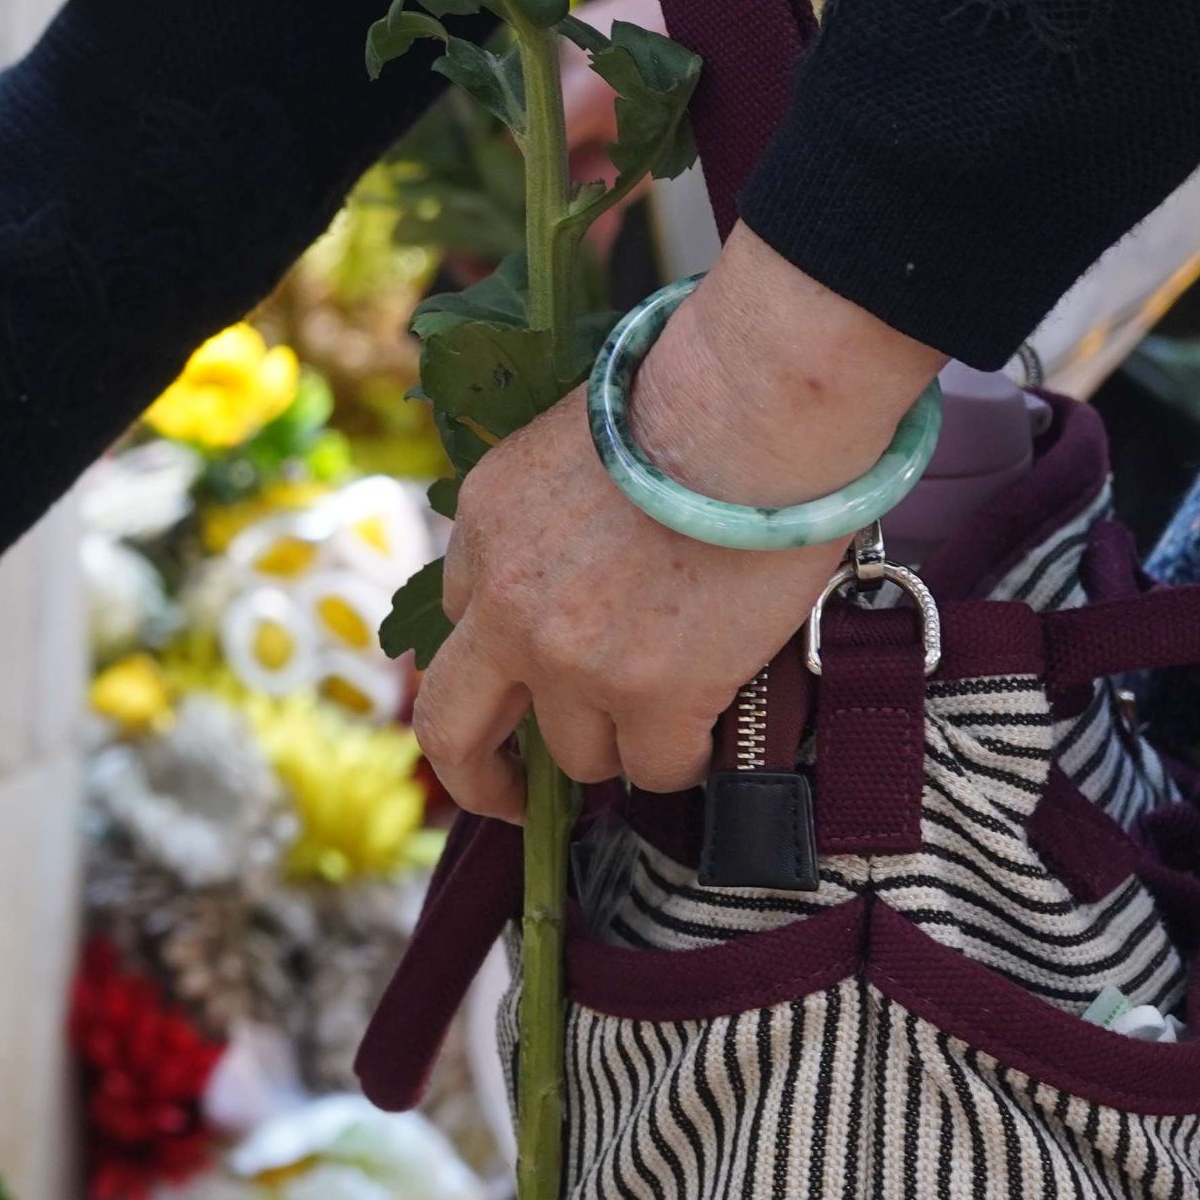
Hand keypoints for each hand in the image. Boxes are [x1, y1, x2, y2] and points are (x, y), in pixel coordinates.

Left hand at [411, 227, 940, 816]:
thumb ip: (550, 516)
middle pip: (452, 728)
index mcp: (481, 526)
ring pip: (575, 754)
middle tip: (510, 800)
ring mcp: (569, 658)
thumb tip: (582, 564)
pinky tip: (710, 740)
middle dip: (476, 777)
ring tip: (669, 723)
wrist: (748, 407)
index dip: (504, 655)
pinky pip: (655, 768)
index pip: (466, 618)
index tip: (532, 678)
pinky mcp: (648, 693)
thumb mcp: (570, 443)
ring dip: (619, 746)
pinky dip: (683, 764)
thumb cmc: (691, 399)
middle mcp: (506, 606)